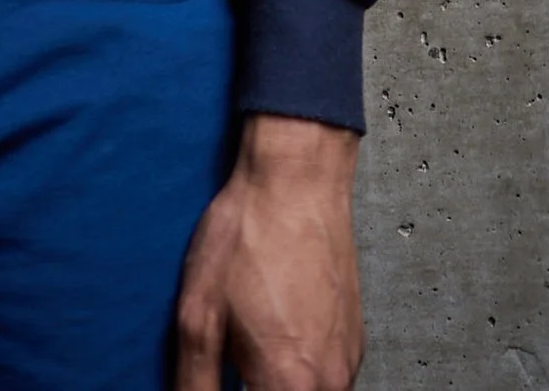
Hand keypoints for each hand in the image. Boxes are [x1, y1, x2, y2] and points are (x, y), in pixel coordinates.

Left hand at [174, 111, 362, 390]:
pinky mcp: (353, 342)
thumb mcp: (199, 314)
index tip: (225, 380)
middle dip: (255, 389)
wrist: (297, 179)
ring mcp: (346, 362)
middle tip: (233, 370)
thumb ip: (194, 381)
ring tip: (250, 352)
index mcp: (289, 384)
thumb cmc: (250, 234)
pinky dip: (299, 373)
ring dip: (278, 386)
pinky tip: (275, 339)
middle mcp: (329, 382)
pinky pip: (326, 380)